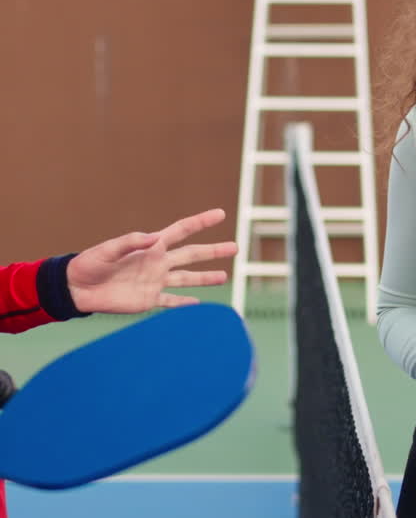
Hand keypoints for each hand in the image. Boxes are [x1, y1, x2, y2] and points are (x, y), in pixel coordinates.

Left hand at [67, 208, 237, 314]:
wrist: (77, 289)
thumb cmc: (90, 263)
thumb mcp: (109, 249)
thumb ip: (132, 242)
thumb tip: (155, 238)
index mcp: (151, 246)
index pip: (181, 230)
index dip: (201, 222)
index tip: (220, 214)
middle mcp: (158, 262)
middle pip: (192, 255)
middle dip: (214, 251)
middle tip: (236, 248)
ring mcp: (155, 281)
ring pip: (187, 278)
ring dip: (206, 277)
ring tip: (224, 276)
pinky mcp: (148, 300)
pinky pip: (171, 301)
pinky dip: (184, 303)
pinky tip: (198, 304)